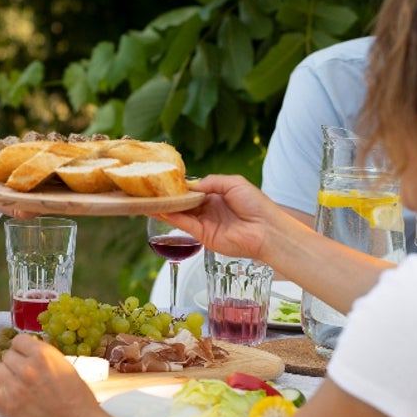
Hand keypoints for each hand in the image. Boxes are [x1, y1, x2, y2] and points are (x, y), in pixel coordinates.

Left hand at [0, 334, 99, 416]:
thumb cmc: (77, 399)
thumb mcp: (65, 366)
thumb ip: (44, 357)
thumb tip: (27, 350)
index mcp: (43, 354)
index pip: (18, 340)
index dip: (22, 350)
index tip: (26, 359)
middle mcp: (27, 367)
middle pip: (7, 356)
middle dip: (15, 365)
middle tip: (25, 378)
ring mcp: (15, 386)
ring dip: (4, 377)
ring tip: (15, 386)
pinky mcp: (7, 406)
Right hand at [161, 174, 300, 261]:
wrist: (267, 229)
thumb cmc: (256, 205)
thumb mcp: (234, 183)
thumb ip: (211, 182)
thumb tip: (191, 184)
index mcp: (217, 196)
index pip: (194, 190)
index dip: (181, 186)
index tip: (166, 180)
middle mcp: (209, 209)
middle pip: (185, 203)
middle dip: (170, 197)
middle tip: (152, 189)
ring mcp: (206, 223)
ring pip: (181, 214)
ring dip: (166, 208)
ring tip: (150, 200)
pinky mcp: (204, 235)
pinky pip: (185, 225)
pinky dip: (173, 218)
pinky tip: (161, 210)